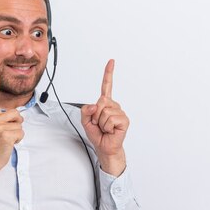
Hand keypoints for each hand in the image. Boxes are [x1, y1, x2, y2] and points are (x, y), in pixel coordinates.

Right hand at [0, 73, 23, 195]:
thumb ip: (3, 119)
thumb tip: (19, 116)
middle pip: (17, 113)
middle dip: (17, 123)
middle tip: (7, 133)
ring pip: (20, 124)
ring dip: (18, 133)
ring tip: (7, 139)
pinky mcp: (5, 135)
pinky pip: (21, 133)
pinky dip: (19, 139)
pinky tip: (9, 144)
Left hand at [81, 59, 128, 175]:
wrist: (104, 147)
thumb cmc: (97, 134)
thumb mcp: (85, 122)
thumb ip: (85, 111)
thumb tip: (94, 105)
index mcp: (105, 103)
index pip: (106, 86)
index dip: (108, 73)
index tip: (111, 61)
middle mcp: (114, 105)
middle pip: (100, 102)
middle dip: (95, 116)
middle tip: (99, 124)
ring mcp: (120, 112)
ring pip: (104, 112)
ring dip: (100, 123)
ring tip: (105, 128)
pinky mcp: (124, 120)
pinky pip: (110, 119)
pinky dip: (107, 127)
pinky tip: (110, 131)